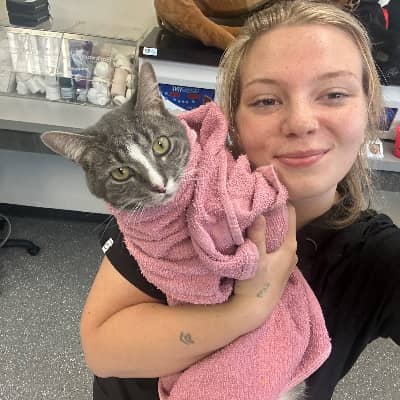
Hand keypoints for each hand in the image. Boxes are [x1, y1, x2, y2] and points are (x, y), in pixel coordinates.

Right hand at [232, 204, 297, 325]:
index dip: (281, 202)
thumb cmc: (255, 284)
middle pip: (285, 226)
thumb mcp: (255, 257)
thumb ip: (258, 235)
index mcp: (289, 247)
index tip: (269, 192)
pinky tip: (258, 238)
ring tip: (257, 217)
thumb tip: (260, 213)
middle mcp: (292, 253)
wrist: (254, 311)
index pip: (291, 216)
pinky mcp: (279, 269)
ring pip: (281, 237)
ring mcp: (287, 262)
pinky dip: (270, 239)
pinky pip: (277, 246)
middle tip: (259, 202)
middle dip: (275, 214)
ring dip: (272, 228)